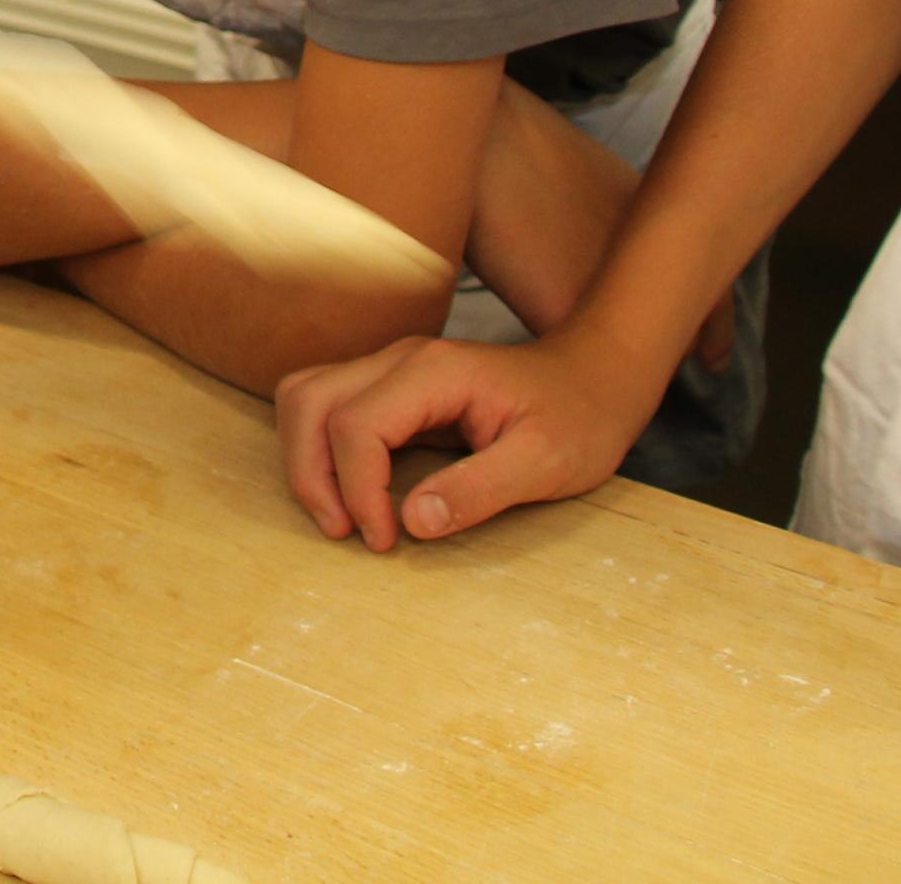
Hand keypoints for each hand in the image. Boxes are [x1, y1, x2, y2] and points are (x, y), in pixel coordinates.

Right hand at [273, 329, 664, 549]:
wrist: (594, 378)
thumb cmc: (578, 418)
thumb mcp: (546, 463)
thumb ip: (480, 490)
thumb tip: (414, 522)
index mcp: (434, 373)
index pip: (357, 425)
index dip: (358, 490)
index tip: (385, 541)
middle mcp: (400, 359)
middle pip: (310, 401)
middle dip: (312, 473)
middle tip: (344, 531)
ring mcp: (391, 368)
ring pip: (306, 396)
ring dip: (306, 458)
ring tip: (338, 514)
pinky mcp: (390, 387)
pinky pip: (327, 406)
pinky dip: (319, 448)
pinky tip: (348, 489)